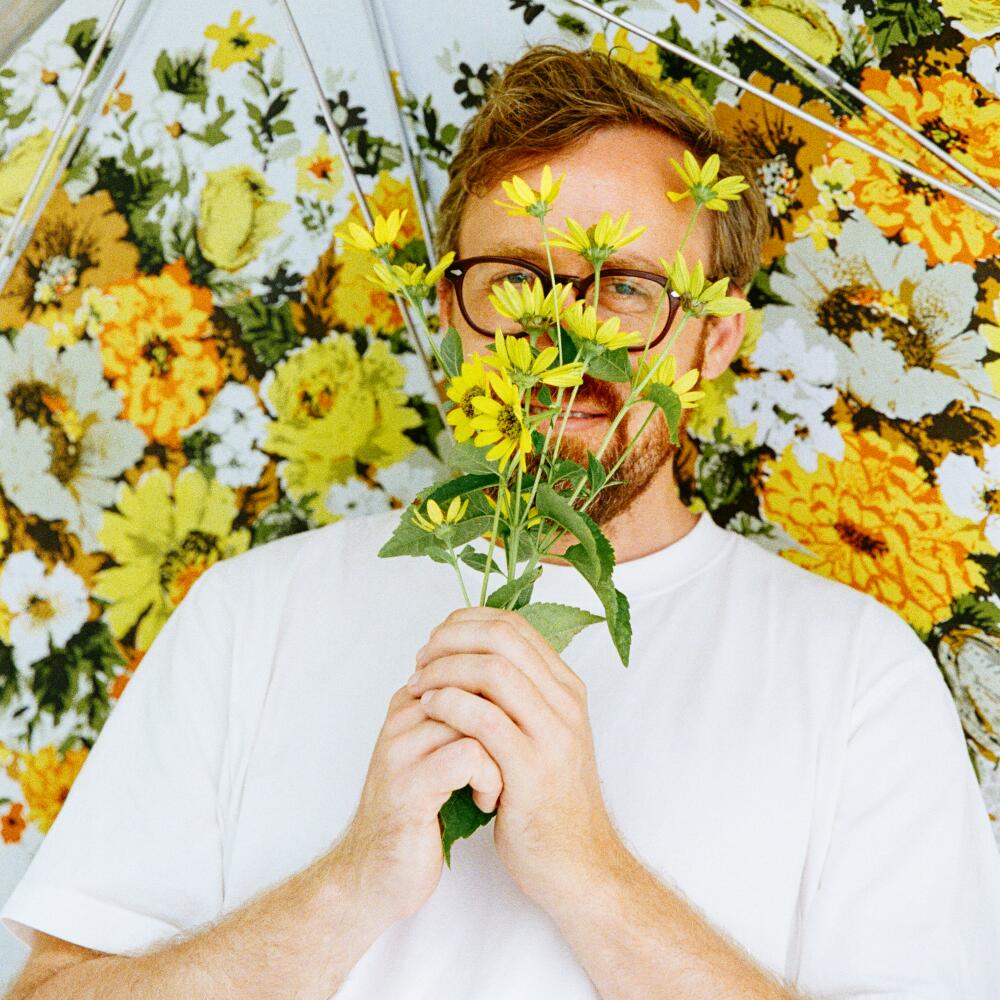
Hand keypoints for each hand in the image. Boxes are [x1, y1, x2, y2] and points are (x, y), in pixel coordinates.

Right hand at [333, 682, 502, 927]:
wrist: (376, 875)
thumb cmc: (419, 814)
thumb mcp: (439, 754)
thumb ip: (461, 718)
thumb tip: (511, 686)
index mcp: (411, 702)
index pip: (469, 664)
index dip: (504, 698)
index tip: (510, 735)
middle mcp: (402, 717)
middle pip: (475, 687)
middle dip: (506, 724)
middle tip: (513, 759)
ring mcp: (401, 749)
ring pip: (477, 718)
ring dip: (502, 755)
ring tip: (499, 784)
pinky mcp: (408, 786)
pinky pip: (469, 756)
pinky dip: (490, 779)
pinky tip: (486, 802)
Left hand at [408, 607, 620, 913]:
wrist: (579, 864)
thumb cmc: (549, 800)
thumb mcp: (544, 736)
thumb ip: (520, 697)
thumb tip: (473, 657)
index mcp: (567, 688)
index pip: (514, 626)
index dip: (466, 623)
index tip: (436, 641)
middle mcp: (565, 703)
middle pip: (502, 637)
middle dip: (451, 639)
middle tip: (421, 660)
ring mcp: (552, 734)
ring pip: (493, 670)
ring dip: (444, 670)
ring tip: (418, 686)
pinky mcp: (532, 769)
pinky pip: (484, 718)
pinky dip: (449, 704)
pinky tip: (429, 711)